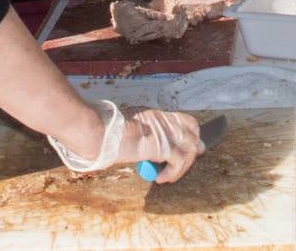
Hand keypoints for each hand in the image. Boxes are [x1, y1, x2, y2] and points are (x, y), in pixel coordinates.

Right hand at [48, 102, 201, 183]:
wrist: (102, 134)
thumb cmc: (109, 134)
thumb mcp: (133, 132)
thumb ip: (148, 137)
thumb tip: (155, 150)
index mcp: (158, 116)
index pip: (186, 121)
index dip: (191, 135)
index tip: (188, 148)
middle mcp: (165, 121)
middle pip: (193, 133)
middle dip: (193, 151)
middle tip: (185, 165)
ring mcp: (165, 132)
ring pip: (190, 149)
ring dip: (182, 166)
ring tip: (168, 177)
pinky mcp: (162, 146)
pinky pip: (178, 162)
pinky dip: (172, 173)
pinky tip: (159, 179)